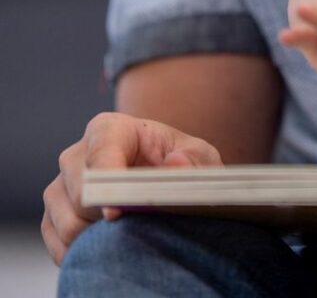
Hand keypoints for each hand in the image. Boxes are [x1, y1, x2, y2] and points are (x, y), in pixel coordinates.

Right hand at [40, 111, 221, 265]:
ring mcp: (59, 189)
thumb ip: (192, 161)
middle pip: (80, 195)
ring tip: (132, 231)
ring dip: (100, 238)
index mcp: (108, 129)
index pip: (100, 156)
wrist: (162, 175)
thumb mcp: (198, 156)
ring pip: (68, 225)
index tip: (117, 212)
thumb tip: (174, 165)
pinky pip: (60, 246)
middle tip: (139, 225)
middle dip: (109, 216)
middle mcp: (75, 156)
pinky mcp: (52, 219)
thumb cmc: (179, 160)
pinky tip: (112, 245)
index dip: (106, 186)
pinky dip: (85, 253)